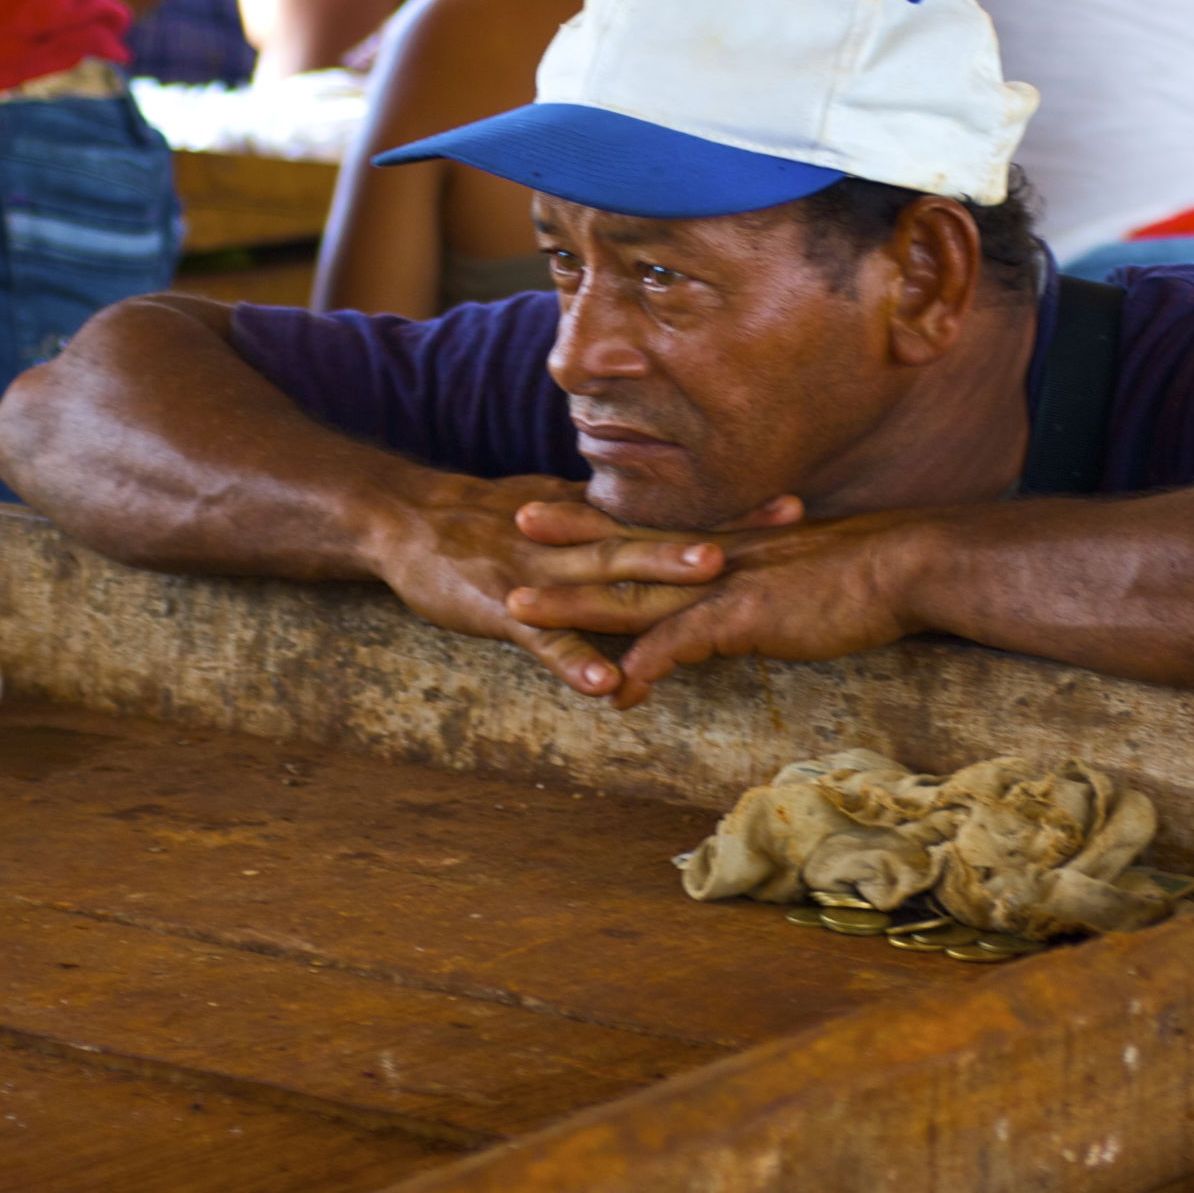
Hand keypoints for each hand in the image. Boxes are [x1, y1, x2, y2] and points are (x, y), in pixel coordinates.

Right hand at [359, 475, 751, 698]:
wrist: (405, 521)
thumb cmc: (482, 520)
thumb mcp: (553, 508)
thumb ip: (607, 525)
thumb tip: (663, 534)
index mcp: (592, 522)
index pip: (670, 517)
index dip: (728, 514)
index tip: (789, 507)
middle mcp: (576, 542)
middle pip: (655, 539)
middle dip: (717, 535)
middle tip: (778, 531)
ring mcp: (544, 577)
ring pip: (608, 579)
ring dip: (657, 580)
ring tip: (708, 583)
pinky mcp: (505, 613)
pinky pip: (546, 643)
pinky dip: (575, 662)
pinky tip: (607, 685)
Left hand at [513, 510, 926, 708]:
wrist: (912, 564)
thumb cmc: (873, 570)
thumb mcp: (807, 567)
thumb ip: (772, 578)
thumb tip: (759, 592)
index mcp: (732, 544)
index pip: (656, 528)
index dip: (608, 516)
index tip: (564, 502)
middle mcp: (718, 558)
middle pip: (628, 547)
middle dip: (567, 537)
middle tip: (512, 520)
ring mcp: (727, 585)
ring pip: (633, 594)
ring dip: (573, 605)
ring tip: (516, 610)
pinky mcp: (747, 617)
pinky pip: (683, 642)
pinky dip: (645, 665)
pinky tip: (613, 689)